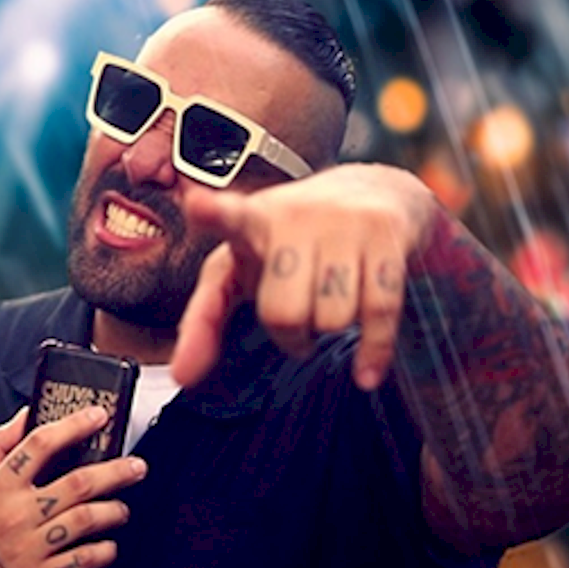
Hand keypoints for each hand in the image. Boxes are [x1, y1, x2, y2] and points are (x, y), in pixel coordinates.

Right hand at [0, 406, 147, 567]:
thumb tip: (26, 414)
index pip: (39, 446)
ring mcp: (29, 549)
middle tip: (136, 466)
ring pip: (86, 520)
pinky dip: (104, 551)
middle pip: (77, 484)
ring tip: (122, 508)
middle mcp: (14, 516)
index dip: (73, 426)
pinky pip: (83, 561)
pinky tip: (109, 545)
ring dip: (114, 511)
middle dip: (115, 471)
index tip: (98, 416)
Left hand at [171, 164, 438, 391]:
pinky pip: (380, 313)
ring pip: (333, 318)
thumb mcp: (243, 266)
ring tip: (329, 311)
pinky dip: (374, 353)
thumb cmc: (294, 241)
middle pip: (284, 312)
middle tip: (297, 322)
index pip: (228, 217)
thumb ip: (205, 318)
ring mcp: (345, 223)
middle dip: (290, 335)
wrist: (377, 189)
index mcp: (252, 220)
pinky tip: (365, 372)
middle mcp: (298, 215)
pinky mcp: (386, 235)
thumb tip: (182, 375)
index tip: (196, 205)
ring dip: (330, 331)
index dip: (213, 213)